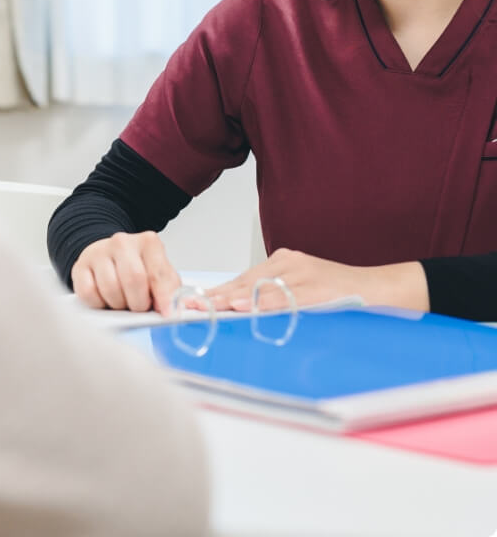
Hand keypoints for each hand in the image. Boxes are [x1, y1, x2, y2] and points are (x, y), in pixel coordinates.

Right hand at [71, 231, 180, 313]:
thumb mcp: (159, 274)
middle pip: (134, 281)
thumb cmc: (137, 269)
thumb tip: (181, 308)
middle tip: (139, 306)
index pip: (158, 273)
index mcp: (148, 242)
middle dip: (138, 303)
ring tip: (122, 301)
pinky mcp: (80, 266)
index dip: (164, 297)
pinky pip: (89, 294)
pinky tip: (104, 298)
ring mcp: (99, 252)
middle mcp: (123, 242)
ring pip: (111, 289)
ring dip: (119, 305)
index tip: (166, 314)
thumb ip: (172, 290)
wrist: (107, 256)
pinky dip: (99, 304)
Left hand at [202, 248, 429, 312]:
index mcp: (284, 264)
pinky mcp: (319, 285)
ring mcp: (305, 274)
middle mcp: (291, 264)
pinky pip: (288, 297)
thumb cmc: (343, 297)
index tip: (195, 304)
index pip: (243, 280)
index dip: (219, 293)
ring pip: (263, 288)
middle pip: (247, 282)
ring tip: (213, 309)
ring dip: (236, 301)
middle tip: (193, 308)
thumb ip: (275, 302)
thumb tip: (241, 316)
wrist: (386, 292)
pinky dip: (267, 304)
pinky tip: (249, 308)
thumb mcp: (304, 295)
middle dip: (220, 298)